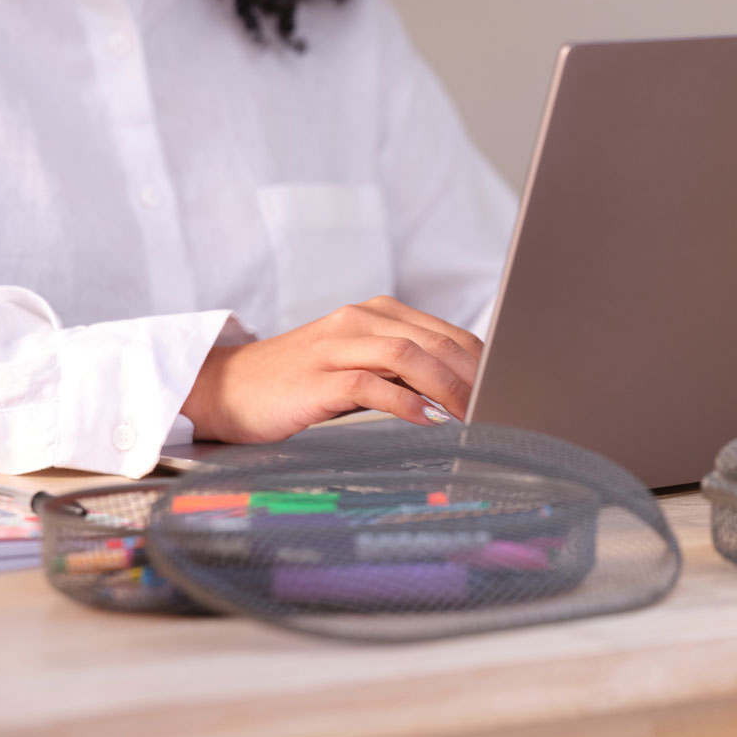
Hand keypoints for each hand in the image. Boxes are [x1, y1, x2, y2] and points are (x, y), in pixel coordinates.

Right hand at [179, 296, 481, 443]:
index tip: (508, 390)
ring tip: (472, 415)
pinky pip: (370, 384)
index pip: (446, 334)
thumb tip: (461, 396)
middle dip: (474, 376)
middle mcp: (360, 320)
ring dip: (447, 387)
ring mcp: (336, 346)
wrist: (227, 388)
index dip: (482, 362)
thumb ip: (403, 373)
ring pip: (408, 356)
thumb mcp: (360, 368)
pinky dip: (405, 403)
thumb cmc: (300, 383)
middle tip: (500, 407)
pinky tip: (428, 421)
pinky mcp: (317, 377)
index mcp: (377, 314)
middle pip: (435, 342)